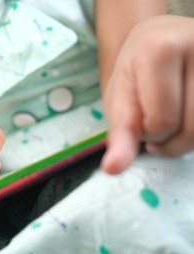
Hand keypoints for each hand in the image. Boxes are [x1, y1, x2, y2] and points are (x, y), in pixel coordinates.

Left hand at [101, 15, 193, 173]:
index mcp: (161, 49)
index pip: (162, 121)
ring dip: (187, 138)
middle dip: (169, 139)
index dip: (147, 132)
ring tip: (173, 119)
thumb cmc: (135, 72)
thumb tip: (112, 169)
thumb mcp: (120, 100)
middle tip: (156, 122)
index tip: (140, 118)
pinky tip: (188, 117)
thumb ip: (121, 135)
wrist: (159, 39)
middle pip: (192, 129)